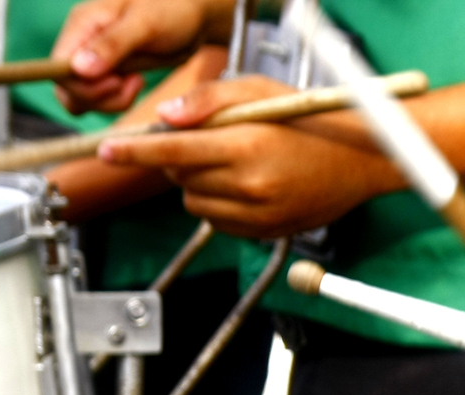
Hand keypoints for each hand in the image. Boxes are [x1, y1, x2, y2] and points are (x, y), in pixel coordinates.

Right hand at [54, 0, 227, 113]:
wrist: (193, 13)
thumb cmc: (172, 9)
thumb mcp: (146, 24)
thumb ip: (112, 44)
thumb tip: (78, 69)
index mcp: (82, 25)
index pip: (58, 69)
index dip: (82, 87)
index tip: (116, 82)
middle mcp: (81, 41)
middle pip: (67, 88)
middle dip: (99, 98)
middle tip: (133, 84)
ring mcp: (93, 57)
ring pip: (81, 97)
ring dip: (109, 101)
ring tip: (136, 82)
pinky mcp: (107, 70)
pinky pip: (99, 97)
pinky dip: (116, 99)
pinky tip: (136, 83)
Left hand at [96, 77, 395, 238]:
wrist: (359, 161)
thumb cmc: (309, 120)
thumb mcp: (259, 92)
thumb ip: (208, 102)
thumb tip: (165, 117)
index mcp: (247, 146)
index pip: (174, 151)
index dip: (135, 152)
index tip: (105, 151)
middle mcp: (251, 186)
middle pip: (179, 177)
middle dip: (177, 158)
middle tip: (206, 141)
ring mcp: (258, 214)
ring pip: (194, 202)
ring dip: (197, 183)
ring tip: (231, 164)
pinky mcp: (264, 232)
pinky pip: (217, 221)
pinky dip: (218, 203)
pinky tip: (244, 185)